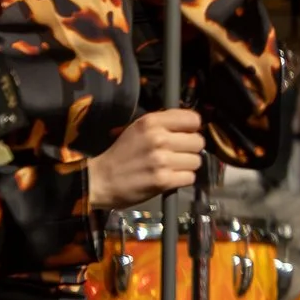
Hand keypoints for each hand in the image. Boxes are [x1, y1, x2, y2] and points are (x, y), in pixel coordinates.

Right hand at [87, 108, 203, 209]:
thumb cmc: (121, 153)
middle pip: (198, 142)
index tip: (184, 135)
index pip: (193, 119)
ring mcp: (162, 160)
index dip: (192, 129)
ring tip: (170, 168)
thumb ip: (163, 124)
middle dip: (190, 149)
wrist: (100, 179)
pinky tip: (168, 179)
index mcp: (151, 122)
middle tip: (176, 155)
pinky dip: (182, 180)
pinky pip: (190, 178)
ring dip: (186, 166)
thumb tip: (192, 125)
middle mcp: (159, 138)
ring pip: (196, 161)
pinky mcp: (164, 180)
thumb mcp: (137, 129)